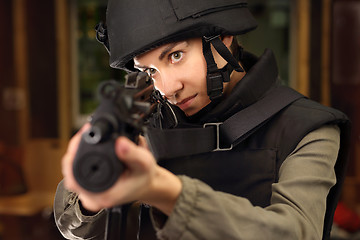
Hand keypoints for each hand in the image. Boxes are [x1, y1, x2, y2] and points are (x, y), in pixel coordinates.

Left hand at [61, 125, 181, 214]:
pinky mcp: (88, 189)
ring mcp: (89, 195)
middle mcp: (93, 198)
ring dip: (76, 152)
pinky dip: (79, 158)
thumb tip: (120, 143)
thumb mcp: (144, 163)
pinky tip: (86, 148)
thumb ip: (133, 154)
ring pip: (72, 171)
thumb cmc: (144, 177)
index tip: (84, 133)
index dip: (75, 151)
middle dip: (75, 148)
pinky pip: (76, 172)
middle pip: (70, 170)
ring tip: (86, 137)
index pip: (75, 174)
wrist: (147, 184)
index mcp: (103, 195)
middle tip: (86, 131)